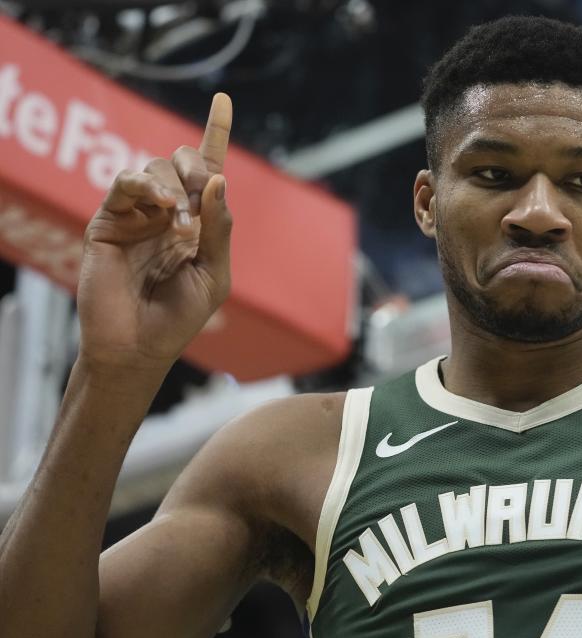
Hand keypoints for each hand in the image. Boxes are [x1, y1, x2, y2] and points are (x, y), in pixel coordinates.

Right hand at [77, 93, 233, 370]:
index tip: (224, 100)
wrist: (138, 345)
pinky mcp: (108, 221)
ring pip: (154, 167)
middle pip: (182, 161)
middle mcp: (168, 212)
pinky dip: (144, 185)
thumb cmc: (179, 317)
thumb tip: (219, 179)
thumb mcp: (214, 274)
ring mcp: (137, 215)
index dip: (215, 133)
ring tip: (176, 218)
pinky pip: (124, 184)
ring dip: (172, 184)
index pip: (208, 171)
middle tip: (196, 200)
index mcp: (198, 223)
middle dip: (195, 168)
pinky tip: (160, 206)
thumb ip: (219, 228)